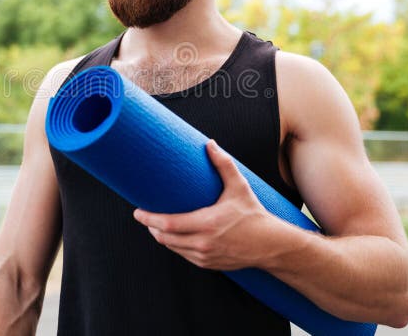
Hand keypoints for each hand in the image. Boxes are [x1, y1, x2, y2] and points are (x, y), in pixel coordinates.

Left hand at [133, 139, 278, 270]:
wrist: (270, 245)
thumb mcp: (240, 187)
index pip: (168, 224)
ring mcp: (205, 256)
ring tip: (155, 223)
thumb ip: (223, 164)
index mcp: (208, 223)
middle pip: (164, 237)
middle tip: (143, 215)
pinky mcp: (207, 264)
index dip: (149, 219)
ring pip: (172, 247)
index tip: (137, 211)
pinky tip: (172, 235)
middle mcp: (203, 243)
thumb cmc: (253, 214)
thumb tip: (210, 143)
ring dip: (161, 236)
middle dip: (151, 227)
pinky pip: (183, 255)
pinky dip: (174, 245)